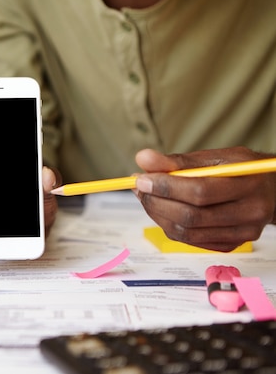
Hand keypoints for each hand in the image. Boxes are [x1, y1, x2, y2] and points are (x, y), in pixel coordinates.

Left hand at [133, 147, 275, 251]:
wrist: (271, 191)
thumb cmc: (241, 170)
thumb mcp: (216, 157)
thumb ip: (179, 160)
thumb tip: (143, 159)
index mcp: (249, 184)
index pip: (200, 191)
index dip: (166, 187)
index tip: (141, 179)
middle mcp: (250, 212)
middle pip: (191, 216)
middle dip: (157, 202)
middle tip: (139, 188)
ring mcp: (242, 233)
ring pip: (187, 233)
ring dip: (158, 215)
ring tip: (146, 197)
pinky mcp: (232, 245)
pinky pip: (191, 241)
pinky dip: (169, 226)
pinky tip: (162, 210)